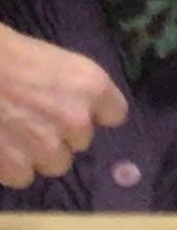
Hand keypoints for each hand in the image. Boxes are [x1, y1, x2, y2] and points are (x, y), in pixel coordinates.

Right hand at [0, 26, 126, 187]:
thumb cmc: (0, 52)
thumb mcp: (47, 58)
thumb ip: (69, 88)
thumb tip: (68, 104)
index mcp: (91, 86)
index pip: (113, 113)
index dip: (91, 112)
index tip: (70, 107)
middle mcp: (76, 120)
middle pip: (80, 141)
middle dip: (57, 132)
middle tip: (27, 115)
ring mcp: (47, 147)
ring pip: (54, 163)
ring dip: (35, 153)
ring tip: (8, 131)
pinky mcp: (17, 166)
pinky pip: (22, 177)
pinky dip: (7, 166)